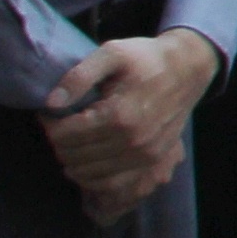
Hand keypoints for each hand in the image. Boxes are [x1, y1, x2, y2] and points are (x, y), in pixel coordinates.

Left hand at [38, 27, 217, 222]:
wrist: (187, 69)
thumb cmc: (146, 59)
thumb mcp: (112, 53)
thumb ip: (79, 76)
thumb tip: (51, 103)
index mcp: (119, 115)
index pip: (65, 135)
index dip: (50, 124)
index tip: (50, 112)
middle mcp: (132, 140)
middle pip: (73, 155)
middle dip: (58, 141)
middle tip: (59, 124)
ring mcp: (143, 154)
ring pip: (88, 173)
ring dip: (70, 160)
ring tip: (70, 141)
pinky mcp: (151, 160)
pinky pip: (111, 183)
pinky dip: (90, 179)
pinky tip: (83, 164)